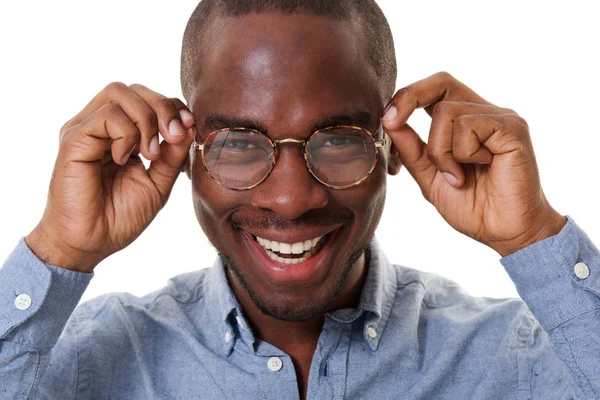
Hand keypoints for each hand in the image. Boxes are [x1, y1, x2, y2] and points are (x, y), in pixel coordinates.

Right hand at [25, 83, 194, 271]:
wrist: (91, 244)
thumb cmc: (119, 217)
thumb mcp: (158, 183)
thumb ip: (173, 154)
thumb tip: (189, 126)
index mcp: (120, 133)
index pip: (148, 99)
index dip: (173, 107)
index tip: (189, 129)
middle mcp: (100, 125)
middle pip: (135, 89)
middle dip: (164, 107)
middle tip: (174, 137)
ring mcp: (85, 129)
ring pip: (120, 93)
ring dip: (147, 120)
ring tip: (150, 154)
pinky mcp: (73, 139)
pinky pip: (107, 116)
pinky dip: (126, 135)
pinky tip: (124, 160)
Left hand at [383, 72, 565, 256]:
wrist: (505, 233)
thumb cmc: (474, 207)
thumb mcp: (430, 177)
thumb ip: (412, 150)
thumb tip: (389, 122)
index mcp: (465, 121)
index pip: (434, 89)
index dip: (406, 97)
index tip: (386, 120)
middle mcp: (484, 113)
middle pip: (441, 81)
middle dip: (410, 97)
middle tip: (392, 121)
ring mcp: (500, 118)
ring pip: (446, 112)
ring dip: (440, 151)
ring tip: (457, 176)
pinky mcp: (513, 128)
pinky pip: (468, 126)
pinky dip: (462, 153)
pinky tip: (480, 169)